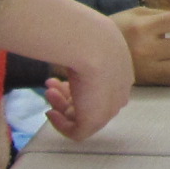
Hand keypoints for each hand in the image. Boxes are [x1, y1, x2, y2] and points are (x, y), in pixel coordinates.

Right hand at [47, 12, 137, 140]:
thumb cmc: (89, 36)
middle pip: (90, 102)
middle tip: (50, 85)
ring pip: (83, 116)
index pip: (99, 88)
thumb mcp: (90, 41)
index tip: (60, 77)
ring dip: (61, 105)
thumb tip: (67, 42)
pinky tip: (49, 112)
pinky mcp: (94, 121)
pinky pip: (76, 132)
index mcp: (121, 73)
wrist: (93, 45)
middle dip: (67, 95)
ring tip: (48, 90)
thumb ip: (84, 50)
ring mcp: (108, 109)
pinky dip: (61, 125)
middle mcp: (118, 93)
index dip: (77, 85)